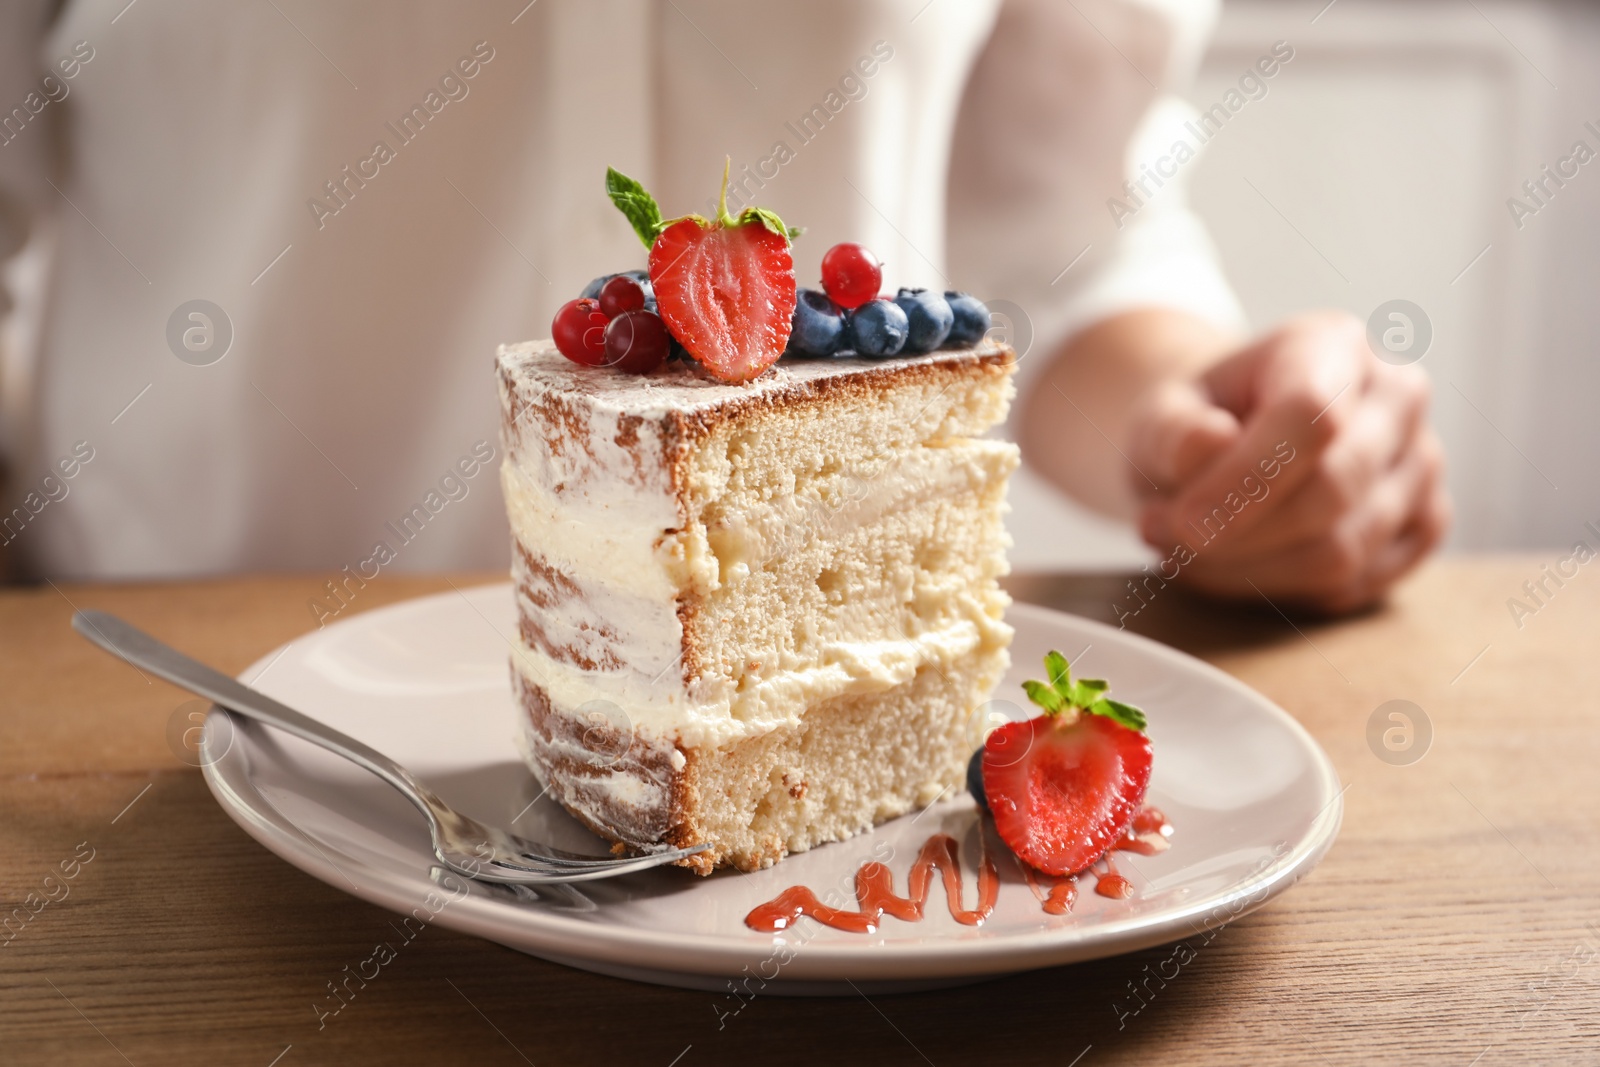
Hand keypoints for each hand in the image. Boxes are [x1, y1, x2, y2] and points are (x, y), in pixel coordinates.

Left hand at [1125, 311, 1450, 613]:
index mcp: (1332, 344)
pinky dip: (1281, 591)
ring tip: (1185, 550)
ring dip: (1247, 570)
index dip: (1243, 481)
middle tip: (1160, 534)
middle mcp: (1397, 395)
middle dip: (1235, 534)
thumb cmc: (1195, 423)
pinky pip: (1353, 584)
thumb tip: (1211, 442)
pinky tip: (1234, 566)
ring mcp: (1422, 461)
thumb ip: (1171, 429)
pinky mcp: (1425, 523)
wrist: (1225, 441)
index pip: (1311, 415)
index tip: (1180, 521)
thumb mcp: (1159, 414)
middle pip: (1331, 491)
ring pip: (1341, 551)